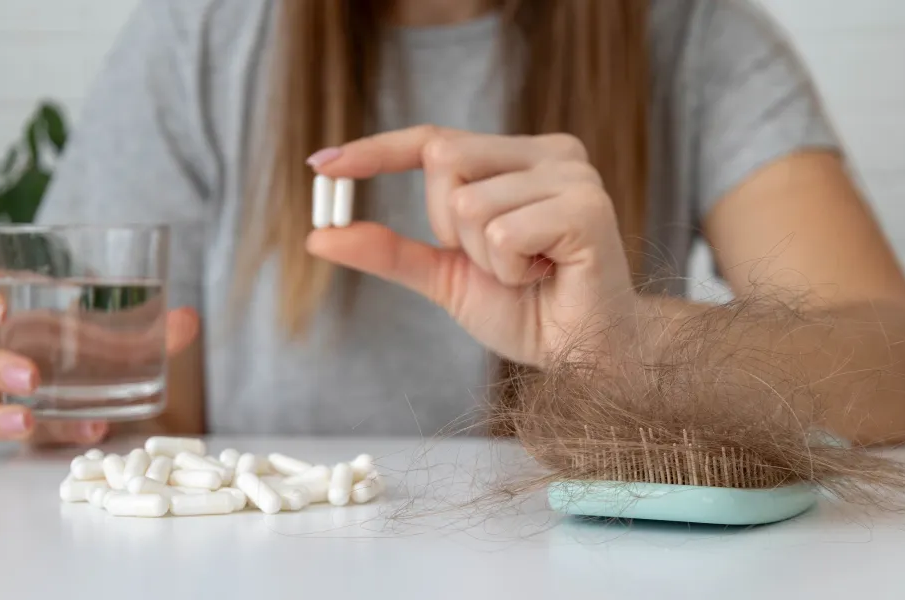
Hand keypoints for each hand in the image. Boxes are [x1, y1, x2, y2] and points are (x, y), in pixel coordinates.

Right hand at [0, 275, 198, 443]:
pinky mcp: (3, 427)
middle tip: (28, 378)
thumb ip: (143, 329)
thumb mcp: (103, 333)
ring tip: (27, 422)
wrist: (69, 384)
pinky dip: (52, 435)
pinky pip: (15, 438)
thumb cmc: (78, 347)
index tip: (3, 308)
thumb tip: (189, 319)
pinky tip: (89, 432)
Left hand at [306, 125, 636, 367]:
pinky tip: (545, 277)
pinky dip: (509, 269)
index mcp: (520, 159)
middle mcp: (550, 153)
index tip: (319, 165)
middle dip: (447, 226)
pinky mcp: (586, 207)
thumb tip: (318, 237)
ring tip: (527, 273)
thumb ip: (390, 251)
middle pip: (442, 156)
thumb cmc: (528, 312)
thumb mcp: (445, 277)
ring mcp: (572, 175)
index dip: (375, 150)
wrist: (585, 359)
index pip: (434, 138)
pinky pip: (502, 232)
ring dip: (482, 258)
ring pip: (467, 202)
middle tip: (497, 262)